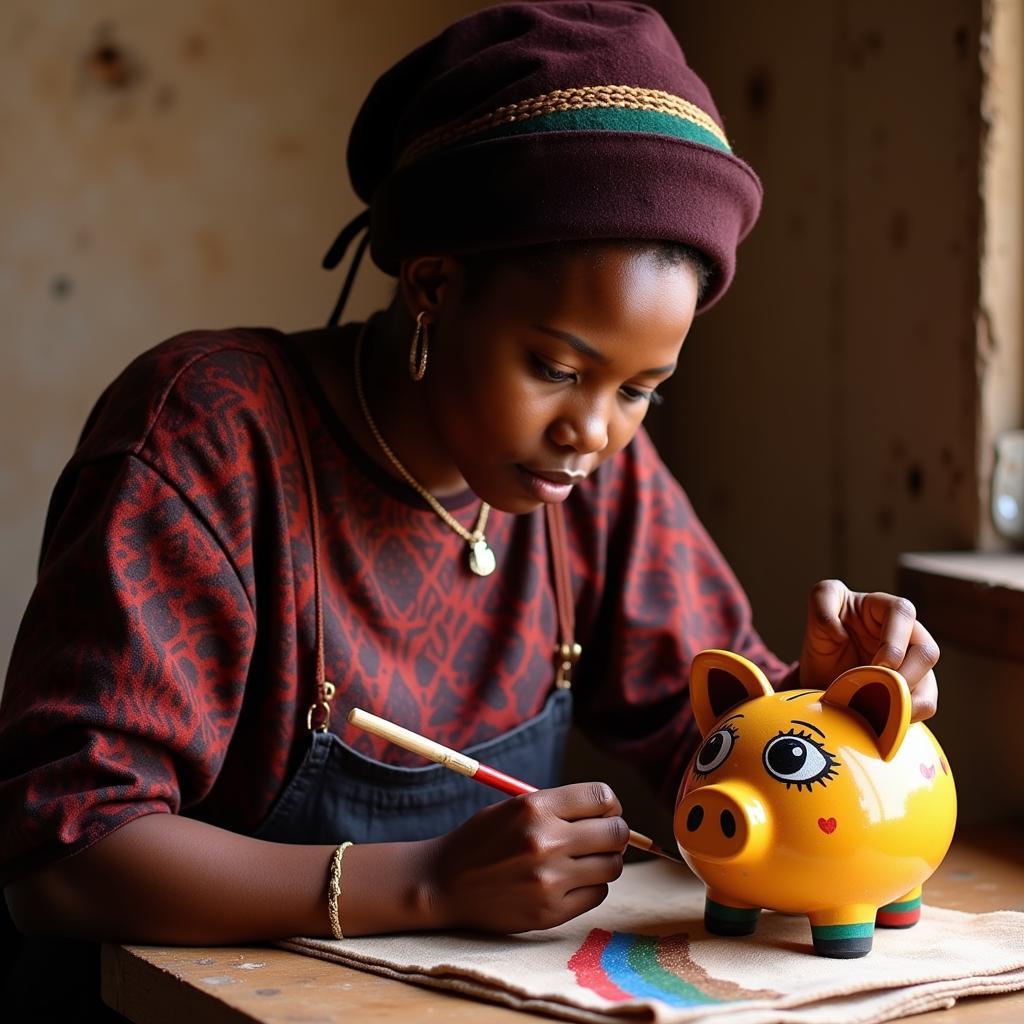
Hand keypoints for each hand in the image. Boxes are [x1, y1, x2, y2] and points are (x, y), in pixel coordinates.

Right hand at [421, 782, 627, 932]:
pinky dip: (591, 886)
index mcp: (536, 806)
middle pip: (615, 832)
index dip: (610, 804)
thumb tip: (610, 813)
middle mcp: (546, 841)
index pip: (602, 797)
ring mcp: (549, 880)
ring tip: (587, 860)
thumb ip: (560, 807)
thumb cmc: (482, 839)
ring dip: (606, 862)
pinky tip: (571, 882)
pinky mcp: (550, 912)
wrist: (444, 883)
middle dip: (616, 833)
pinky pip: (597, 894)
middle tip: (604, 838)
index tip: (606, 812)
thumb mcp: (515, 807)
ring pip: (612, 866)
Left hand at [797, 579, 938, 721]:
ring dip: (909, 702)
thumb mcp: (817, 606)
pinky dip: (906, 717)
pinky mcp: (910, 691)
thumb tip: (837, 630)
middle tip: (880, 691)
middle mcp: (907, 636)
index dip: (894, 640)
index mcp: (885, 609)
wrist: (820, 670)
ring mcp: (912, 666)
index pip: (903, 613)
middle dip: (906, 675)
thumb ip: (822, 601)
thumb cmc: (824, 631)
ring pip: (929, 686)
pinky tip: (883, 721)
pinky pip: (922, 707)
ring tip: (882, 712)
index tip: (879, 664)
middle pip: (927, 652)